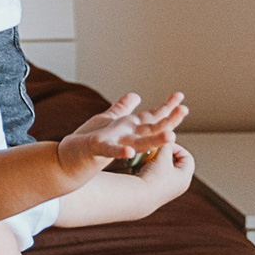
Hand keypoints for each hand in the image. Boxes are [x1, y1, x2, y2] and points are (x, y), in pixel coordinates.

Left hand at [58, 92, 187, 180]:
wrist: (69, 159)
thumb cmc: (89, 140)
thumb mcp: (108, 120)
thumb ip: (122, 108)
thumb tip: (136, 95)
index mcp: (129, 129)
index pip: (152, 117)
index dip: (166, 107)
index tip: (180, 96)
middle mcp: (127, 138)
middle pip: (152, 129)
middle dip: (169, 121)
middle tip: (184, 110)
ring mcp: (115, 144)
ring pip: (140, 143)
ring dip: (155, 140)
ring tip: (171, 135)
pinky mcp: (98, 148)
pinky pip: (111, 151)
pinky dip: (120, 151)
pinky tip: (128, 151)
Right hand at [133, 143, 195, 210]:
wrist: (139, 196)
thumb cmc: (153, 177)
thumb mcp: (161, 157)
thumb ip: (166, 146)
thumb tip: (168, 138)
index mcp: (185, 177)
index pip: (187, 157)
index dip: (177, 148)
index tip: (164, 145)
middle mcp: (179, 184)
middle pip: (176, 163)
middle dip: (165, 154)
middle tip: (155, 151)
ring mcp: (169, 189)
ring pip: (165, 169)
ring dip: (156, 161)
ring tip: (146, 158)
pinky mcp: (157, 191)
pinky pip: (157, 175)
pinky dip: (150, 169)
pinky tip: (141, 167)